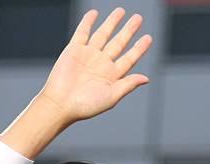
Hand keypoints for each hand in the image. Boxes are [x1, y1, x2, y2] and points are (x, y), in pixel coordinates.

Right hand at [40, 7, 151, 123]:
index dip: (139, 48)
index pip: (129, 59)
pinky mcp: (74, 50)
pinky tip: (94, 13)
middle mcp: (101, 64)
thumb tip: (146, 79)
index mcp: (112, 76)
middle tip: (138, 19)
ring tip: (121, 11)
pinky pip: (83, 32)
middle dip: (128, 31)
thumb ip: (128, 85)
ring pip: (103, 35)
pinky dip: (87, 22)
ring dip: (111, 23)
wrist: (61, 104)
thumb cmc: (85, 106)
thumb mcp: (111, 97)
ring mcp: (88, 56)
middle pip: (118, 43)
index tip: (148, 38)